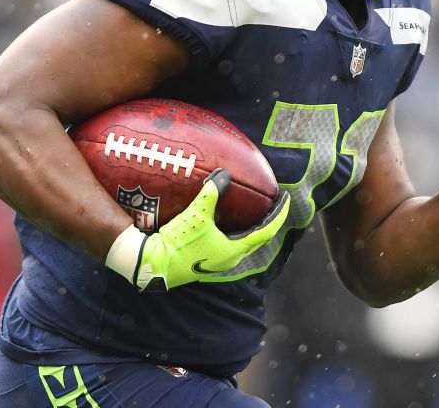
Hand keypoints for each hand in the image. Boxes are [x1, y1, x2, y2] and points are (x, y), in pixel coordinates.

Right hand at [106, 169, 289, 291]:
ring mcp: (218, 261)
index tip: (285, 200)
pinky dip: (235, 231)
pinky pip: (229, 243)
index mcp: (235, 250)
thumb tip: (224, 175)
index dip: (278, 215)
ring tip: (253, 210)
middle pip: (257, 238)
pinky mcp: (206, 260)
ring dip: (250, 227)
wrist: (153, 263)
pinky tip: (226, 220)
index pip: (266, 231)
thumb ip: (212, 193)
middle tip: (271, 203)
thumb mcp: (196, 215)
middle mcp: (231, 258)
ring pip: (243, 242)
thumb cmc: (178, 242)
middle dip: (267, 220)